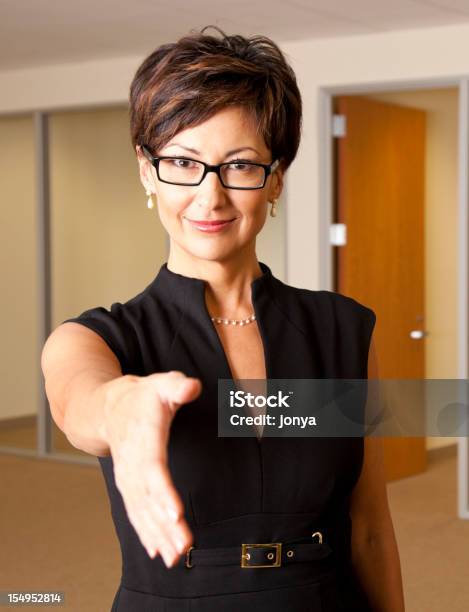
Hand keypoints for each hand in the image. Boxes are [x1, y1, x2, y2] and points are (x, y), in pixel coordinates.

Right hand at [101, 370, 201, 566]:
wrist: (108, 409)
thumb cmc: (143, 396)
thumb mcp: (161, 383)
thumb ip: (176, 385)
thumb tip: (192, 386)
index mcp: (142, 436)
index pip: (151, 466)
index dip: (162, 490)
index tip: (174, 512)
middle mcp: (132, 462)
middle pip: (147, 496)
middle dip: (164, 523)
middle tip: (184, 545)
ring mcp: (127, 477)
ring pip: (141, 510)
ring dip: (158, 534)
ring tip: (177, 556)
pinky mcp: (129, 486)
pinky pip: (136, 513)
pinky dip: (147, 533)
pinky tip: (160, 552)